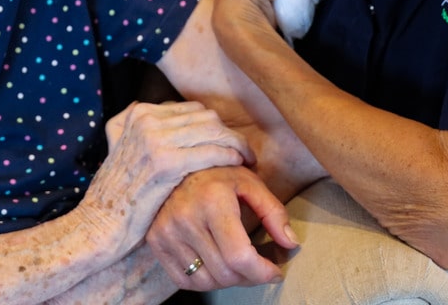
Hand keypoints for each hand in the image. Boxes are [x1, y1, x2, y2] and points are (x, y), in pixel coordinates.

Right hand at [77, 101, 252, 257]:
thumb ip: (129, 125)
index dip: (216, 125)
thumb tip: (142, 106)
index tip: (228, 140)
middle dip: (230, 133)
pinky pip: (210, 151)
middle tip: (244, 151)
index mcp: (139, 114)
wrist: (99, 224)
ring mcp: (154, 140)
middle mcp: (146, 120)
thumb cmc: (115, 194)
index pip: (193, 110)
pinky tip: (238, 166)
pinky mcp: (165, 163)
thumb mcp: (117, 147)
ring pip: (213, 131)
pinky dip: (230, 156)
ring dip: (236, 144)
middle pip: (206, 117)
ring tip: (247, 159)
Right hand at [147, 166, 297, 291]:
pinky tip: (215, 265)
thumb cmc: (216, 174)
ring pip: (206, 281)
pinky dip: (205, 281)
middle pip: (225, 272)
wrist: (174, 166)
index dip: (262, 272)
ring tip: (238, 265)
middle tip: (259, 267)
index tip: (275, 272)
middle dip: (250, 277)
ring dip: (228, 280)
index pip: (240, 256)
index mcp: (212, 201)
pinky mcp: (156, 242)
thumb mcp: (249, 183)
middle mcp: (186, 219)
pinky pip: (184, 280)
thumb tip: (291, 243)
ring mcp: (167, 232)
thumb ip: (273, 212)